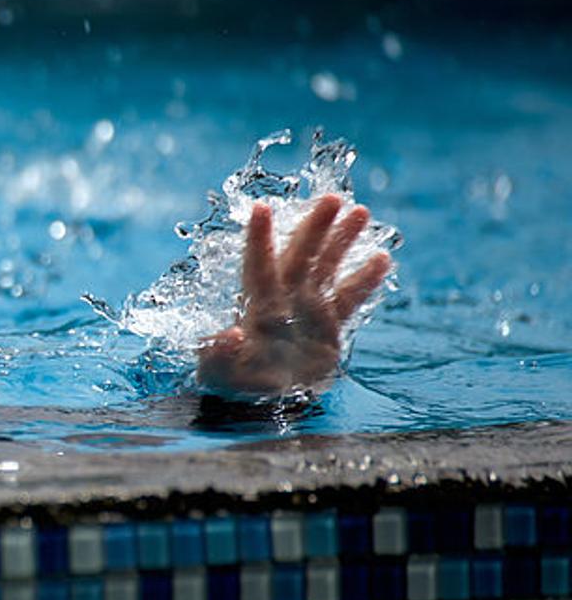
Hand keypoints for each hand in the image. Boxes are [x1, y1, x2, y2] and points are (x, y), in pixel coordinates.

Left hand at [196, 195, 391, 397]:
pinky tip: (382, 258)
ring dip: (341, 240)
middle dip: (314, 227)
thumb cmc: (231, 382)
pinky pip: (349, 299)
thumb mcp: (217, 372)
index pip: (257, 265)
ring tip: (361, 211)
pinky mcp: (328, 327)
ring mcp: (307, 309)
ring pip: (326, 267)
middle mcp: (282, 299)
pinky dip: (364, 279)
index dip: (259, 238)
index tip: (261, 207)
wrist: (260, 401)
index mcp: (254, 305)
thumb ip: (217, 354)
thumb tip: (228, 335)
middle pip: (299, 255)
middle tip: (333, 198)